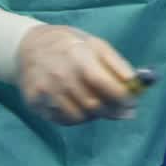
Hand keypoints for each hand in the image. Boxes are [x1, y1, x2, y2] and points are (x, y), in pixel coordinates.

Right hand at [18, 25, 138, 124]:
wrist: (28, 46)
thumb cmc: (69, 45)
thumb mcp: (95, 44)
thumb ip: (117, 64)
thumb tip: (136, 84)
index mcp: (78, 56)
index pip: (104, 84)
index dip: (121, 97)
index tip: (132, 102)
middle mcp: (60, 75)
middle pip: (93, 105)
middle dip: (112, 111)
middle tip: (121, 111)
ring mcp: (45, 91)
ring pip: (78, 117)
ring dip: (95, 116)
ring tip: (99, 107)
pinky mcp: (34, 103)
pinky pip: (61, 120)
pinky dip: (76, 118)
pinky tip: (80, 107)